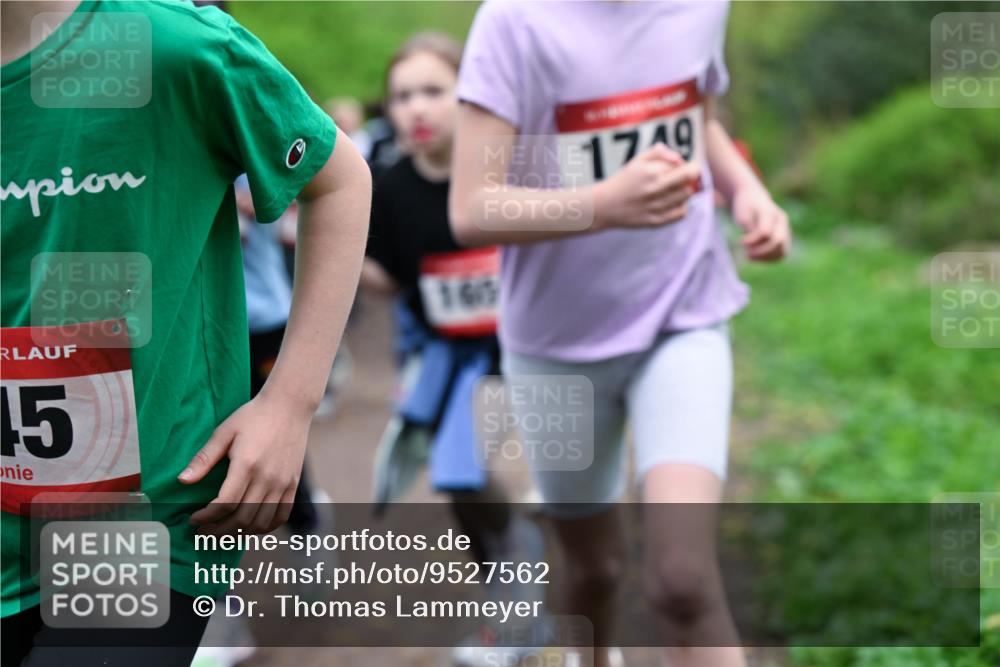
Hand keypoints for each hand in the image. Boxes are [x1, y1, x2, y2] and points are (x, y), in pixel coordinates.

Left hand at [179, 392, 311, 534]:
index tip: (193, 519)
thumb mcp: (224, 432)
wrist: (289, 406)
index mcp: (246, 464)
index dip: (206, 517)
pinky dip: (265, 527)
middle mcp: (267, 477)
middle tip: (204, 531)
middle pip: (242, 518)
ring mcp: (282, 482)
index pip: (224, 504)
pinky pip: (281, 515)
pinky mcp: (293, 484)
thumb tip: (182, 481)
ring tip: (224, 531)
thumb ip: (204, 458)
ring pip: (261, 522)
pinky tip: (251, 526)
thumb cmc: (253, 416)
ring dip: (240, 533)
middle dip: (219, 530)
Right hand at [593, 143, 700, 229]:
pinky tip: (672, 203)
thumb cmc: (624, 181)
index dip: (687, 165)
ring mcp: (655, 207)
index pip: (683, 166)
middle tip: (687, 176)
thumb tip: (679, 159)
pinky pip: (681, 214)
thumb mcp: (637, 161)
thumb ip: (659, 153)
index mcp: (650, 172)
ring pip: (686, 196)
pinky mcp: (655, 222)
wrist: (604, 206)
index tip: (682, 167)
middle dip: (693, 176)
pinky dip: (681, 207)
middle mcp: (653, 190)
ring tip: (675, 190)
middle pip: (689, 180)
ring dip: (685, 191)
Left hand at [732, 184, 790, 261]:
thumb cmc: (745, 207)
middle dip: (760, 252)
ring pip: (782, 251)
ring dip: (765, 258)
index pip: (765, 232)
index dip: (752, 241)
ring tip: (749, 256)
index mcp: (770, 212)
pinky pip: (781, 255)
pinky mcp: (785, 239)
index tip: (740, 241)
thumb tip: (751, 245)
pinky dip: (769, 259)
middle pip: (778, 242)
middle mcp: (782, 221)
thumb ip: (749, 228)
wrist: (754, 198)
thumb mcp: (743, 215)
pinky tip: (756, 257)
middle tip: (746, 254)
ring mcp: (786, 230)